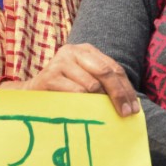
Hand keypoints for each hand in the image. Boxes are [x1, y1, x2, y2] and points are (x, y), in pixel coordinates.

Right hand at [21, 43, 139, 116]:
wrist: (31, 94)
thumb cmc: (63, 90)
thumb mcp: (84, 81)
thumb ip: (103, 84)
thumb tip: (130, 102)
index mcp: (86, 50)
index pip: (114, 68)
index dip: (126, 88)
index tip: (134, 108)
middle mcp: (73, 51)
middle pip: (105, 72)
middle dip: (119, 95)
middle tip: (126, 113)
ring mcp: (60, 62)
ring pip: (91, 84)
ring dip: (101, 102)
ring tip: (106, 115)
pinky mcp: (49, 77)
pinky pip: (76, 93)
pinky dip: (85, 104)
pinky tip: (89, 112)